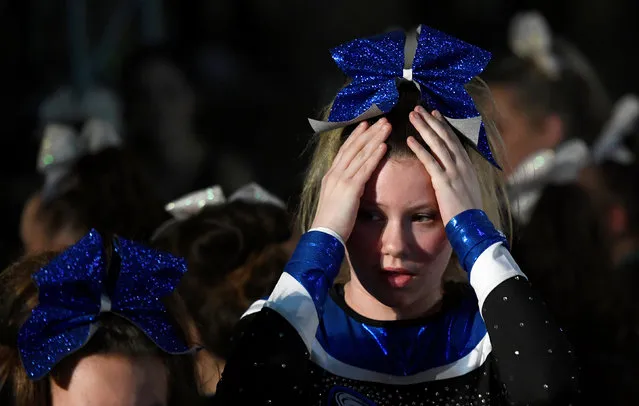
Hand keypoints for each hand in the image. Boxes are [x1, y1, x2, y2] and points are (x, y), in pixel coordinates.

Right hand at [311, 119, 390, 240]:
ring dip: (375, 139)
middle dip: (368, 133)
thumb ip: (342, 191)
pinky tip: (383, 146)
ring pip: (360, 154)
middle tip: (381, 120)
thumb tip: (351, 189)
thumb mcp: (335, 202)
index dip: (355, 137)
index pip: (344, 151)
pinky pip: (365, 169)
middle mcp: (334, 174)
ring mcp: (342, 180)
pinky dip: (374, 156)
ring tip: (386, 127)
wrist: (323, 235)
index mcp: (330, 177)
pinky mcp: (351, 189)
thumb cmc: (330, 224)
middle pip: (353, 148)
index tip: (365, 126)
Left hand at [407, 106, 481, 224]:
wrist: (472, 227)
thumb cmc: (468, 213)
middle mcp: (462, 165)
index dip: (443, 125)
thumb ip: (459, 179)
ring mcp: (454, 172)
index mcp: (467, 166)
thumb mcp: (467, 191)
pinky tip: (410, 139)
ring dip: (424, 128)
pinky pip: (430, 161)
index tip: (434, 113)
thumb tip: (452, 174)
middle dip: (431, 121)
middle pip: (445, 137)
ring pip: (437, 144)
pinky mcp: (444, 182)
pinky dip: (419, 148)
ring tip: (413, 116)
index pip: (454, 140)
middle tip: (419, 108)